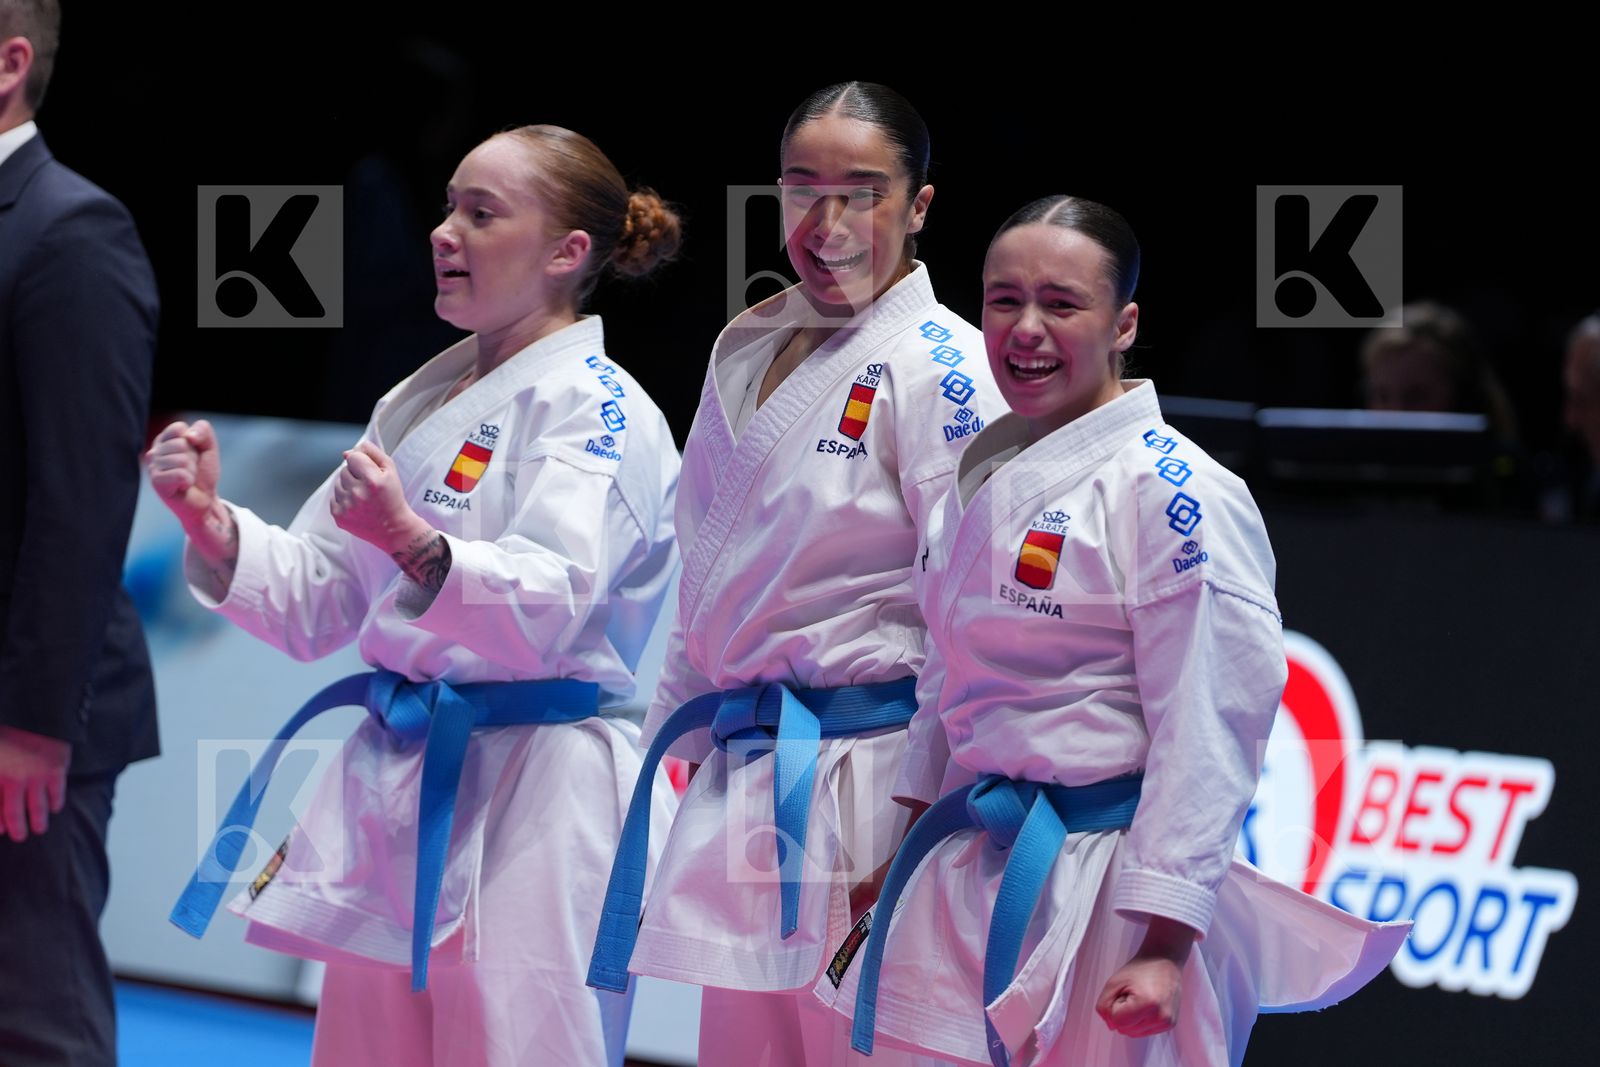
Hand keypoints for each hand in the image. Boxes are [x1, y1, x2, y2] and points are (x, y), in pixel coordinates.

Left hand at [0, 726, 70, 842]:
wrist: (36, 707)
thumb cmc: (9, 728)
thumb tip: (1, 783)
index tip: (1, 830)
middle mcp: (15, 779)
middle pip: (14, 811)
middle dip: (17, 827)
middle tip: (20, 836)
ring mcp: (37, 775)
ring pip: (37, 806)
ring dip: (38, 820)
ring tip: (40, 829)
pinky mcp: (57, 767)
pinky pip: (57, 791)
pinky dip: (56, 802)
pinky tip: (55, 807)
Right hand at [146, 419, 220, 520]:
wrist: (205, 498)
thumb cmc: (203, 472)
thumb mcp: (209, 446)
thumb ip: (203, 430)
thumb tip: (189, 436)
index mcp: (164, 439)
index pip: (178, 428)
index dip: (194, 441)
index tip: (194, 453)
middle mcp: (154, 451)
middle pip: (181, 444)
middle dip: (194, 458)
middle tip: (191, 469)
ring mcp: (152, 467)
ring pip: (182, 460)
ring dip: (192, 471)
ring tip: (187, 478)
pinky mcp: (156, 481)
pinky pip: (180, 475)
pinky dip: (188, 481)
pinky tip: (183, 486)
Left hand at [330, 441, 429, 553]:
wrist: (393, 529)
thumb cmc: (392, 498)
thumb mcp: (390, 471)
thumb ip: (372, 453)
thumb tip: (347, 453)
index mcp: (372, 480)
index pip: (353, 457)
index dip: (361, 462)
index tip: (369, 472)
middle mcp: (358, 493)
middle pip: (344, 470)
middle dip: (355, 476)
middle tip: (368, 488)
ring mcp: (346, 506)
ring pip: (338, 484)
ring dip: (348, 488)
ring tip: (363, 498)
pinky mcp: (339, 516)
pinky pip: (334, 498)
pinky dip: (343, 501)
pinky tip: (357, 506)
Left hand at [1095, 916, 1194, 1037]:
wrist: (1165, 961)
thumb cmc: (1140, 969)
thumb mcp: (1113, 982)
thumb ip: (1104, 1006)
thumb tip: (1111, 1025)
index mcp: (1148, 1004)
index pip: (1117, 1021)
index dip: (1115, 1006)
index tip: (1125, 992)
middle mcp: (1161, 1017)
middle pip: (1125, 1030)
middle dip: (1122, 1014)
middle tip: (1132, 995)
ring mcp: (1167, 1023)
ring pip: (1133, 1034)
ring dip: (1131, 1019)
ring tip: (1139, 1000)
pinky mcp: (1169, 1025)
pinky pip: (1144, 1032)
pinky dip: (1140, 1021)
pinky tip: (1146, 1006)